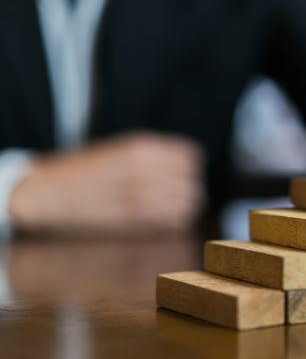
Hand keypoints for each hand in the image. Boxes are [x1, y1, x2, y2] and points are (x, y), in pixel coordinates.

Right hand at [8, 132, 205, 236]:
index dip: (188, 169)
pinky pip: (178, 221)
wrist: (47, 193)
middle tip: (174, 197)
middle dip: (187, 189)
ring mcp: (145, 193)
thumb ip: (154, 157)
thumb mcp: (120, 151)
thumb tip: (185, 169)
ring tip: (168, 210)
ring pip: (191, 202)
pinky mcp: (139, 218)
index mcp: (144, 147)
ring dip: (184, 207)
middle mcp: (149, 167)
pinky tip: (161, 222)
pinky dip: (175, 223)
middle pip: (194, 180)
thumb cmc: (83, 173)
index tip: (180, 177)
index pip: (192, 156)